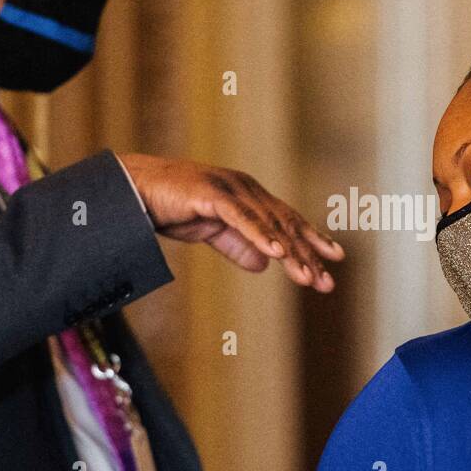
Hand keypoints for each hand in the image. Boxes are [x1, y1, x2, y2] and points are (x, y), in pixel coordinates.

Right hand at [118, 154, 343, 291]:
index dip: (312, 239)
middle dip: (308, 253)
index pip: (288, 221)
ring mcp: (230, 188)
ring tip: (307, 276)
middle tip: (326, 282)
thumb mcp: (213, 231)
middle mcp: (246, 188)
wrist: (135, 191)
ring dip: (290, 251)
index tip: (334, 260)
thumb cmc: (174, 206)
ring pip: (268, 223)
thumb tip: (264, 264)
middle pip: (285, 224)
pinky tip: (277, 253)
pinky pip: (242, 218)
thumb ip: (238, 245)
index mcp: (249, 196)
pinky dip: (261, 235)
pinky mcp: (212, 193)